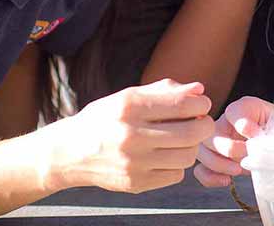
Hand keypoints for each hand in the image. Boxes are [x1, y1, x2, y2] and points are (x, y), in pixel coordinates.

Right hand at [47, 79, 214, 192]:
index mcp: (130, 106)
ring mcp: (133, 162)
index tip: (201, 104)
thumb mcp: (130, 96)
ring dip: (191, 146)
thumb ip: (166, 90)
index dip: (201, 103)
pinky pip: (176, 175)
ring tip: (181, 139)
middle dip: (204, 125)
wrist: (69, 152)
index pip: (183, 104)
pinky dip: (177, 165)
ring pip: (187, 156)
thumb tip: (200, 90)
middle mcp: (131, 135)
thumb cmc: (106, 118)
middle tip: (201, 122)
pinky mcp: (135, 183)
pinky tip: (165, 156)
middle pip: (192, 132)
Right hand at [194, 96, 273, 186]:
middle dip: (228, 148)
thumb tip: (255, 141)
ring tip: (238, 171)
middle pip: (211, 132)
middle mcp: (227, 121)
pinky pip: (201, 169)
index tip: (256, 137)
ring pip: (202, 151)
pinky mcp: (216, 159)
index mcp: (247, 107)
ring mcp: (219, 140)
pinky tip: (227, 181)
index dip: (242, 125)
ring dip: (218, 164)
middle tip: (246, 157)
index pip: (233, 111)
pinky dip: (210, 177)